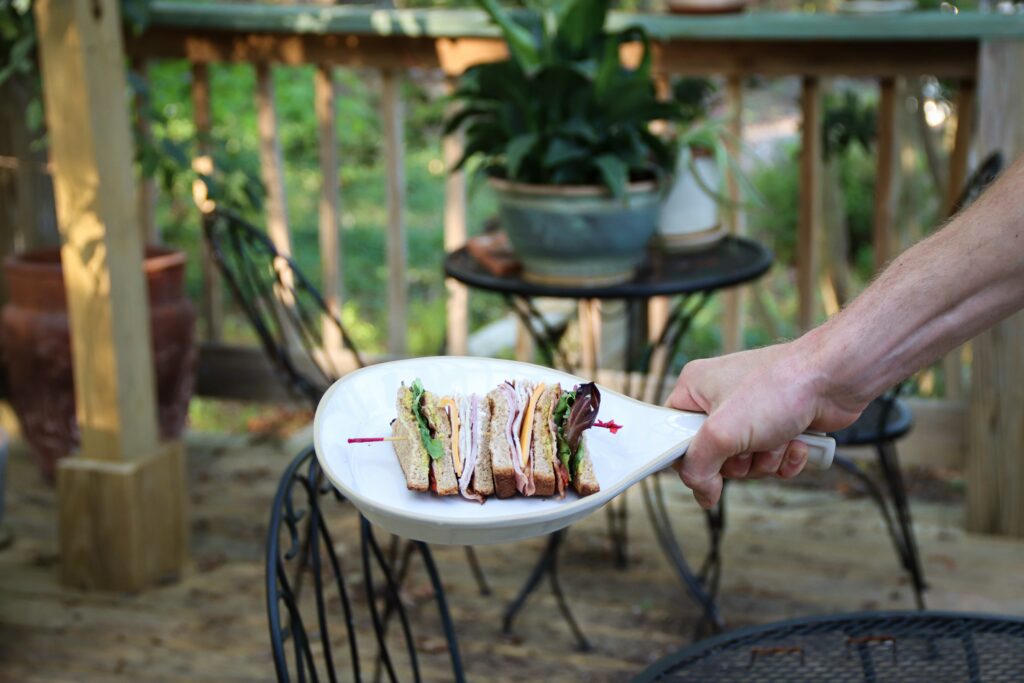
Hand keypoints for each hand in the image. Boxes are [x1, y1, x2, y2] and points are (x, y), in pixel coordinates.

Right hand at [666, 340, 864, 508]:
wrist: (834, 379)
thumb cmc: (780, 386)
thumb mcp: (723, 432)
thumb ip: (698, 467)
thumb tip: (701, 493)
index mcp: (695, 388)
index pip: (673, 434)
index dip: (689, 457)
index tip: (706, 463)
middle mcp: (721, 400)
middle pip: (712, 456)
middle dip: (738, 461)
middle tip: (749, 444)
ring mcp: (752, 414)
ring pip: (745, 463)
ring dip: (765, 460)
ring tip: (778, 437)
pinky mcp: (778, 426)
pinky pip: (771, 461)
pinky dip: (785, 459)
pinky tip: (796, 441)